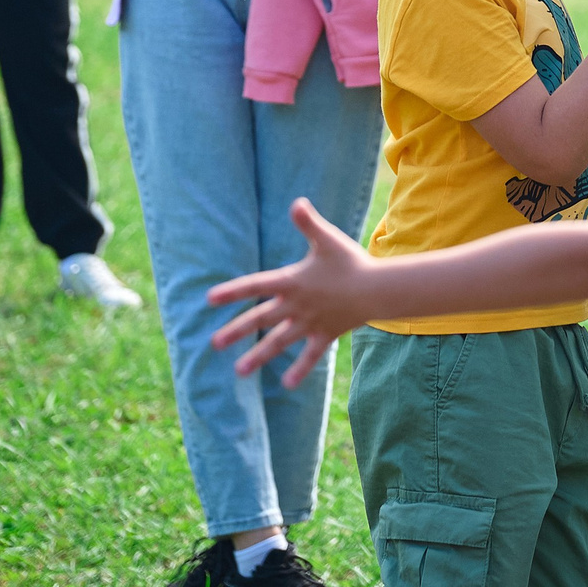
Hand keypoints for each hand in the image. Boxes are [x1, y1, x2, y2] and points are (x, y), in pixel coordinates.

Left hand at [208, 198, 378, 386]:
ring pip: (279, 341)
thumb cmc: (350, 261)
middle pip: (261, 319)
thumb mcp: (327, 239)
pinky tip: (287, 384)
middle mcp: (296, 305)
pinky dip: (300, 369)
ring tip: (239, 371)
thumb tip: (296, 202)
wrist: (377, 288)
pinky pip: (310, 355)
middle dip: (237, 331)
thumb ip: (308, 223)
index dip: (233, 291)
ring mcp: (309, 323)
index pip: (256, 286)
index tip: (209, 299)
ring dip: (259, 356)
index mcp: (292, 282)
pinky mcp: (325, 334)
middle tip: (214, 344)